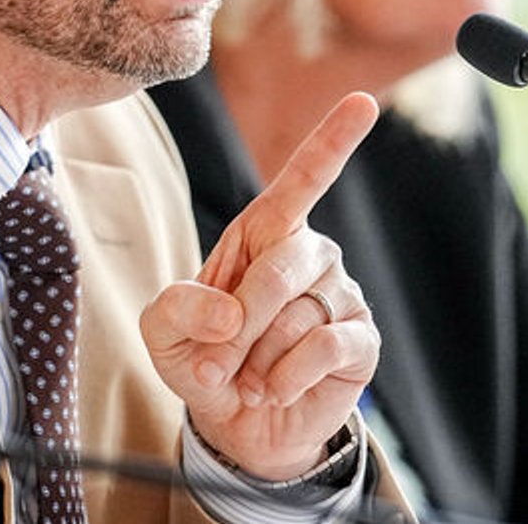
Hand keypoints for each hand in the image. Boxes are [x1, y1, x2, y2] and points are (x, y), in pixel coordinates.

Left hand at [140, 91, 380, 480]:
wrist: (236, 425)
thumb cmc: (203, 360)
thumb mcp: (163, 331)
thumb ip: (177, 308)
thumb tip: (230, 311)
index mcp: (265, 232)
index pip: (304, 178)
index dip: (333, 140)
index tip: (364, 101)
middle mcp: (312, 254)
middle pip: (281, 268)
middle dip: (238, 324)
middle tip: (215, 363)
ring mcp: (341, 294)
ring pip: (298, 318)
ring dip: (257, 360)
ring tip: (248, 376)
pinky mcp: (360, 340)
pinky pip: (324, 348)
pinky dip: (286, 377)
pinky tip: (275, 388)